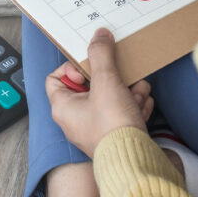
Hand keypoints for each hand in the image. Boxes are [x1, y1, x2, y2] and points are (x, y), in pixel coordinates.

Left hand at [46, 28, 152, 157]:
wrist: (135, 160)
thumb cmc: (112, 127)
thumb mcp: (106, 82)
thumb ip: (101, 55)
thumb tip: (99, 36)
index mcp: (63, 107)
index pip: (55, 78)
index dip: (72, 67)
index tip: (90, 65)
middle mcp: (75, 119)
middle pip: (90, 85)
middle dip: (112, 78)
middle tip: (121, 77)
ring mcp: (95, 127)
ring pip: (111, 97)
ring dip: (129, 91)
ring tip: (138, 95)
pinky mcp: (114, 133)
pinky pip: (123, 111)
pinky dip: (135, 106)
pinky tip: (142, 108)